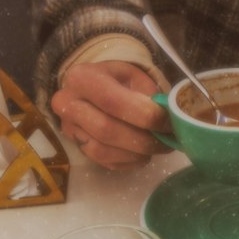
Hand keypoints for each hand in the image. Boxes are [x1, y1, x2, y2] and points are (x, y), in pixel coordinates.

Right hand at [51, 61, 167, 169]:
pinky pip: (105, 162)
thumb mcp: (135, 76)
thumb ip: (149, 96)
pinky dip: (129, 162)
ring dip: (137, 154)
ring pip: (104, 151)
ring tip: (157, 147)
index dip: (145, 117)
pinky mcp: (77, 147)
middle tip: (168, 141)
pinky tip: (142, 154)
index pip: (113, 102)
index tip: (169, 123)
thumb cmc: (118, 81)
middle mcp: (67, 104)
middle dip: (143, 140)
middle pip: (107, 130)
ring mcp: (69, 129)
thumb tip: (170, 119)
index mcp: (82, 78)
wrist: (93, 89)